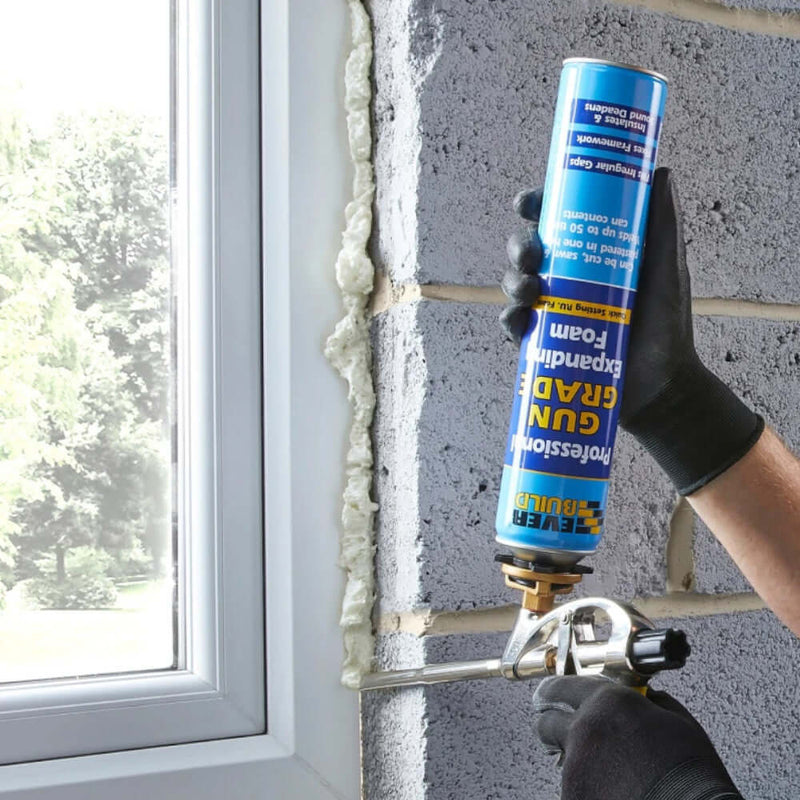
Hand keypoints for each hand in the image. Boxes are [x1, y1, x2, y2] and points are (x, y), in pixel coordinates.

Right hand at [500, 168, 762, 494]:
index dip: (537, 208)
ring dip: (513, 281)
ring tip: (530, 291)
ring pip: (517, 285)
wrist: (661, 388)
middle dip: (520, 247)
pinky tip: (519, 320)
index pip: (558, 222)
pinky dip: (510, 320)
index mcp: (592, 255)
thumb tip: (659, 171)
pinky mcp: (544, 343)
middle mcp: (568, 279)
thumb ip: (664, 227)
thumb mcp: (668, 272)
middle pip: (529, 252)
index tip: (528, 203)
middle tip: (531, 254)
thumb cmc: (667, 327)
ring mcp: (554, 311)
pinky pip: (515, 326)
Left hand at [533, 676, 743, 799]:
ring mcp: (576, 768)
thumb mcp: (679, 722)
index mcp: (606, 703)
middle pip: (545, 723)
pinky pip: (572, 787)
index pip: (559, 687)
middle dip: (554, 727)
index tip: (552, 696)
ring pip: (562, 760)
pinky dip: (587, 789)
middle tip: (568, 734)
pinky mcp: (574, 797)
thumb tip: (643, 698)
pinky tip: (612, 792)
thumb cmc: (693, 776)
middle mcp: (584, 730)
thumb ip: (649, 702)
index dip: (555, 693)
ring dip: (578, 763)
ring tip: (610, 775)